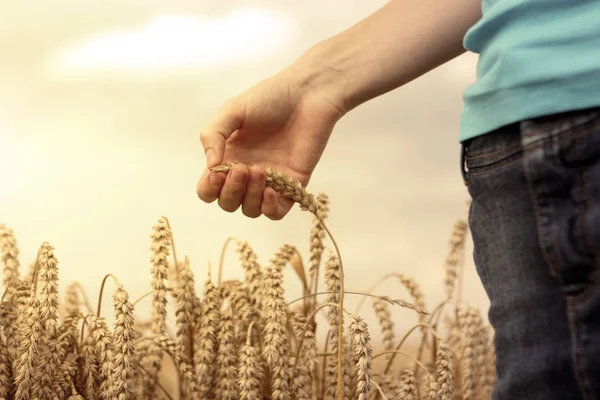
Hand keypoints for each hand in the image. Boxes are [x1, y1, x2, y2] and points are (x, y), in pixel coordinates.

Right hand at [196, 67, 344, 219]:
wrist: (307, 95)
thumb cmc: (270, 97)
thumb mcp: (232, 110)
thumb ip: (213, 135)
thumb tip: (211, 166)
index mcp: (229, 156)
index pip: (209, 188)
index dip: (209, 188)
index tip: (218, 172)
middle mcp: (246, 173)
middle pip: (227, 203)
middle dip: (230, 191)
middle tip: (243, 168)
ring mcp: (270, 181)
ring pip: (250, 210)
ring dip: (249, 197)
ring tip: (259, 171)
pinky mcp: (292, 185)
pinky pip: (276, 213)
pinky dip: (269, 208)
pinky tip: (271, 190)